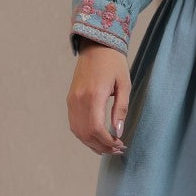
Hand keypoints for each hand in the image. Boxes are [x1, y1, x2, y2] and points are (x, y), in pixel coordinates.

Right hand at [67, 38, 129, 155]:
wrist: (96, 46)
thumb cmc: (114, 64)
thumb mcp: (124, 85)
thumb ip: (121, 109)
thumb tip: (118, 132)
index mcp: (93, 95)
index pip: (96, 128)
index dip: (107, 142)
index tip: (120, 145)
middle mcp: (79, 100)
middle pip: (86, 134)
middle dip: (102, 146)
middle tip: (118, 150)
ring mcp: (72, 100)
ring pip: (78, 132)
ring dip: (92, 144)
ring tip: (108, 148)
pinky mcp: (70, 100)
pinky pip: (74, 124)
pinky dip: (84, 136)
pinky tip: (97, 139)